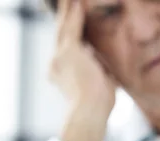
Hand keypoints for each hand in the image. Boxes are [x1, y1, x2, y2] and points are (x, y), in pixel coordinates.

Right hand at [49, 0, 115, 115]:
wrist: (89, 111)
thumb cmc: (98, 106)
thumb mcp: (98, 85)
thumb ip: (98, 72)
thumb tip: (102, 64)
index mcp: (61, 73)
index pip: (66, 49)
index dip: (70, 35)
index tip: (71, 24)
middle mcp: (56, 63)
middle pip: (60, 33)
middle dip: (64, 17)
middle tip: (66, 2)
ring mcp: (60, 56)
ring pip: (64, 26)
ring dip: (68, 9)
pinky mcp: (69, 51)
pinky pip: (73, 26)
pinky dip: (75, 12)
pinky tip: (77, 0)